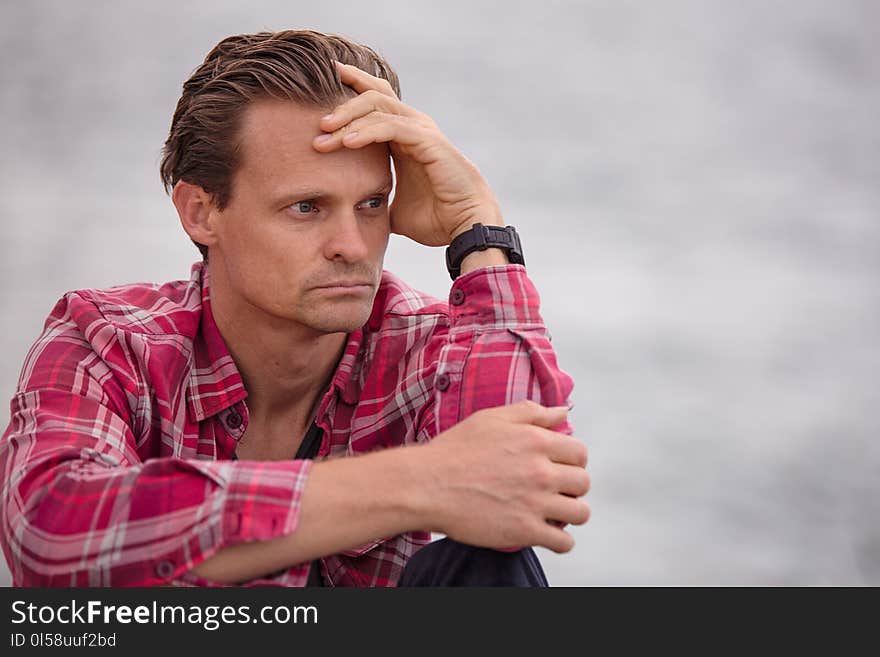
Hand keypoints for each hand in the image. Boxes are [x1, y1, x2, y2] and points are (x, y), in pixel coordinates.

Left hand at [313, 61, 503, 245]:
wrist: (465, 228)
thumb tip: (355, 215)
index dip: (351, 90)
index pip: (376, 101)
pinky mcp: (428, 141)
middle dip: (343, 103)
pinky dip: (367, 131)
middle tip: (318, 122)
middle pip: (374, 95)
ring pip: (379, 106)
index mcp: (405, 137)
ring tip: (324, 134)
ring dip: (348, 118)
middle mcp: (414, 127)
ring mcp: (422, 131)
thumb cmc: (438, 219)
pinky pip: (392, 126)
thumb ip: (377, 203)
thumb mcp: (395, 209)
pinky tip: (347, 142)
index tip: (320, 96)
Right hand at [420, 400, 590, 552]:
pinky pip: (563, 542)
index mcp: (535, 441)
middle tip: (555, 490)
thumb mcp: (491, 419)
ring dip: (571, 513)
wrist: (426, 485)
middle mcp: (541, 471)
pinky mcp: (525, 531)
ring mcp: (535, 502)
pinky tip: (547, 534)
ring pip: (580, 513)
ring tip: (555, 513)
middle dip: (572, 486)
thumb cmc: (454, 450)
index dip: (572, 460)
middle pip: (583, 482)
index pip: (579, 452)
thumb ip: (531, 413)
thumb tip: (562, 411)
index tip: (560, 467)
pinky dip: (560, 541)